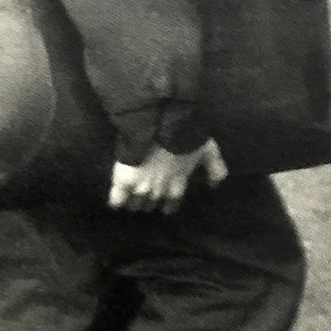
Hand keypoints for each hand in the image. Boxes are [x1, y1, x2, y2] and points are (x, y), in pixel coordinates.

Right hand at [108, 139, 227, 214]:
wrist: (161, 124)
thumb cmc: (186, 136)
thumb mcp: (208, 150)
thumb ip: (216, 169)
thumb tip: (216, 185)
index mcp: (178, 184)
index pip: (173, 203)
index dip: (169, 204)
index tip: (166, 205)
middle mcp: (160, 190)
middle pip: (152, 205)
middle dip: (149, 203)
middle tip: (144, 199)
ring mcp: (141, 187)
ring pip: (135, 205)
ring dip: (134, 204)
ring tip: (129, 203)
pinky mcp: (124, 181)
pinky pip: (117, 198)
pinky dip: (115, 202)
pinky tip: (114, 205)